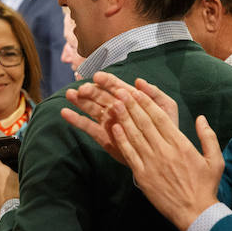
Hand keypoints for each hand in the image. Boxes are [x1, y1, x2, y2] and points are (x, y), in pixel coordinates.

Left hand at [0, 154, 18, 213]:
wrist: (13, 213)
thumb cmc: (18, 195)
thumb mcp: (23, 177)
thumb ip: (21, 168)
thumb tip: (24, 163)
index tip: (1, 155)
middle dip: (4, 170)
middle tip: (14, 171)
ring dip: (4, 181)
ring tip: (16, 183)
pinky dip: (5, 190)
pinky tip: (14, 193)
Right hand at [61, 73, 177, 163]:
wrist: (164, 154)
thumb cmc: (166, 127)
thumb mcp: (166, 108)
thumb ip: (154, 94)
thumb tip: (138, 81)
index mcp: (130, 98)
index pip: (115, 85)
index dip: (106, 80)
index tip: (97, 76)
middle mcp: (116, 107)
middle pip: (100, 95)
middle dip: (90, 90)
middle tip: (82, 89)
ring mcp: (108, 121)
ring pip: (91, 108)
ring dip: (79, 101)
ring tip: (70, 94)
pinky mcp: (103, 136)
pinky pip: (87, 127)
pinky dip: (76, 120)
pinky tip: (65, 113)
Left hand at [107, 86, 223, 230]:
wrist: (195, 212)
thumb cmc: (206, 186)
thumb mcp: (215, 160)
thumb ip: (208, 137)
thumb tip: (201, 118)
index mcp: (181, 144)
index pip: (160, 118)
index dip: (147, 102)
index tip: (137, 90)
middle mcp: (164, 150)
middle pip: (144, 123)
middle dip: (131, 105)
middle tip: (119, 90)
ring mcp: (151, 163)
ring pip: (134, 135)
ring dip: (123, 118)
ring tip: (114, 103)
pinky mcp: (142, 175)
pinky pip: (129, 154)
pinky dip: (121, 140)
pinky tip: (114, 127)